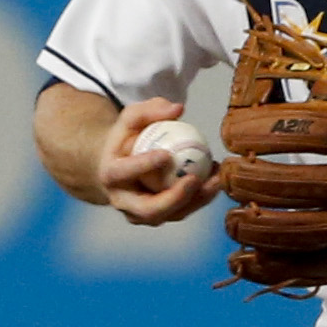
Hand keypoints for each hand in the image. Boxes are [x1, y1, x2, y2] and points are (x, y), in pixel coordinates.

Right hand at [98, 96, 220, 225]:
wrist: (118, 166)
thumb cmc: (125, 138)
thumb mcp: (131, 118)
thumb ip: (150, 109)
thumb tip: (178, 109)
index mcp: (110, 175)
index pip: (123, 173)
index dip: (143, 166)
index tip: (166, 154)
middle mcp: (123, 202)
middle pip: (148, 210)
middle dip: (174, 198)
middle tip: (194, 179)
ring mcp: (141, 214)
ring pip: (171, 214)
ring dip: (196, 199)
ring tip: (215, 178)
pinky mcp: (159, 217)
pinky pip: (182, 211)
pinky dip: (201, 198)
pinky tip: (215, 179)